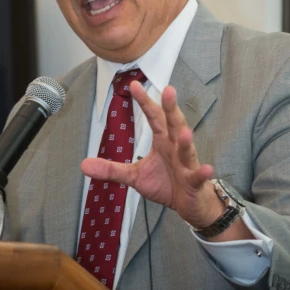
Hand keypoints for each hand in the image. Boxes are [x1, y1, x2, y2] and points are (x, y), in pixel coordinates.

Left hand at [80, 80, 225, 229]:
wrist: (189, 204)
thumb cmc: (166, 184)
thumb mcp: (135, 176)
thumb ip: (112, 169)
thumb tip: (83, 165)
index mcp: (163, 141)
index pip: (154, 118)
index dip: (145, 102)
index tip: (133, 85)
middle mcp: (176, 147)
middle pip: (174, 124)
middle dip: (171, 108)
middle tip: (169, 89)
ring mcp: (187, 164)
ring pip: (187, 149)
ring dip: (187, 141)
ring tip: (185, 131)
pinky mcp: (194, 181)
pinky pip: (198, 176)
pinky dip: (202, 172)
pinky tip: (206, 168)